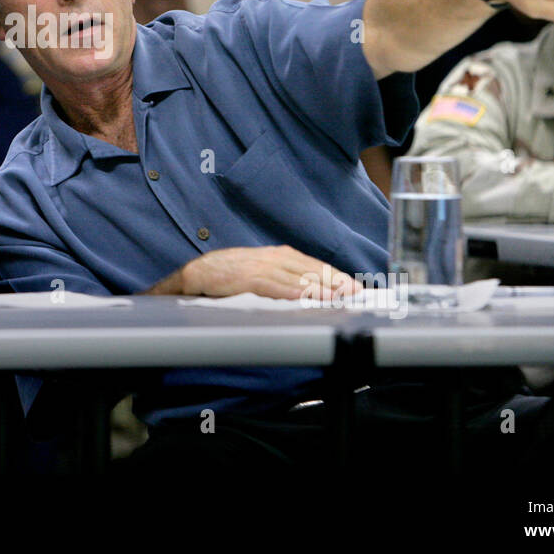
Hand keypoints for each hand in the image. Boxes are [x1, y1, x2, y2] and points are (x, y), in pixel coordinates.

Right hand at [179, 246, 361, 300]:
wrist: (197, 273)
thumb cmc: (229, 275)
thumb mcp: (259, 274)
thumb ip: (282, 280)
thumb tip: (309, 293)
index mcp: (278, 255)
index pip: (314, 265)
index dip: (335, 276)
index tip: (355, 286)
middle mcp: (272, 257)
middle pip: (310, 269)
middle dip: (335, 282)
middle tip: (356, 293)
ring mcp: (260, 267)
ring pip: (296, 277)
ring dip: (320, 288)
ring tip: (339, 297)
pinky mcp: (247, 278)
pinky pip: (274, 286)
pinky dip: (292, 292)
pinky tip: (306, 297)